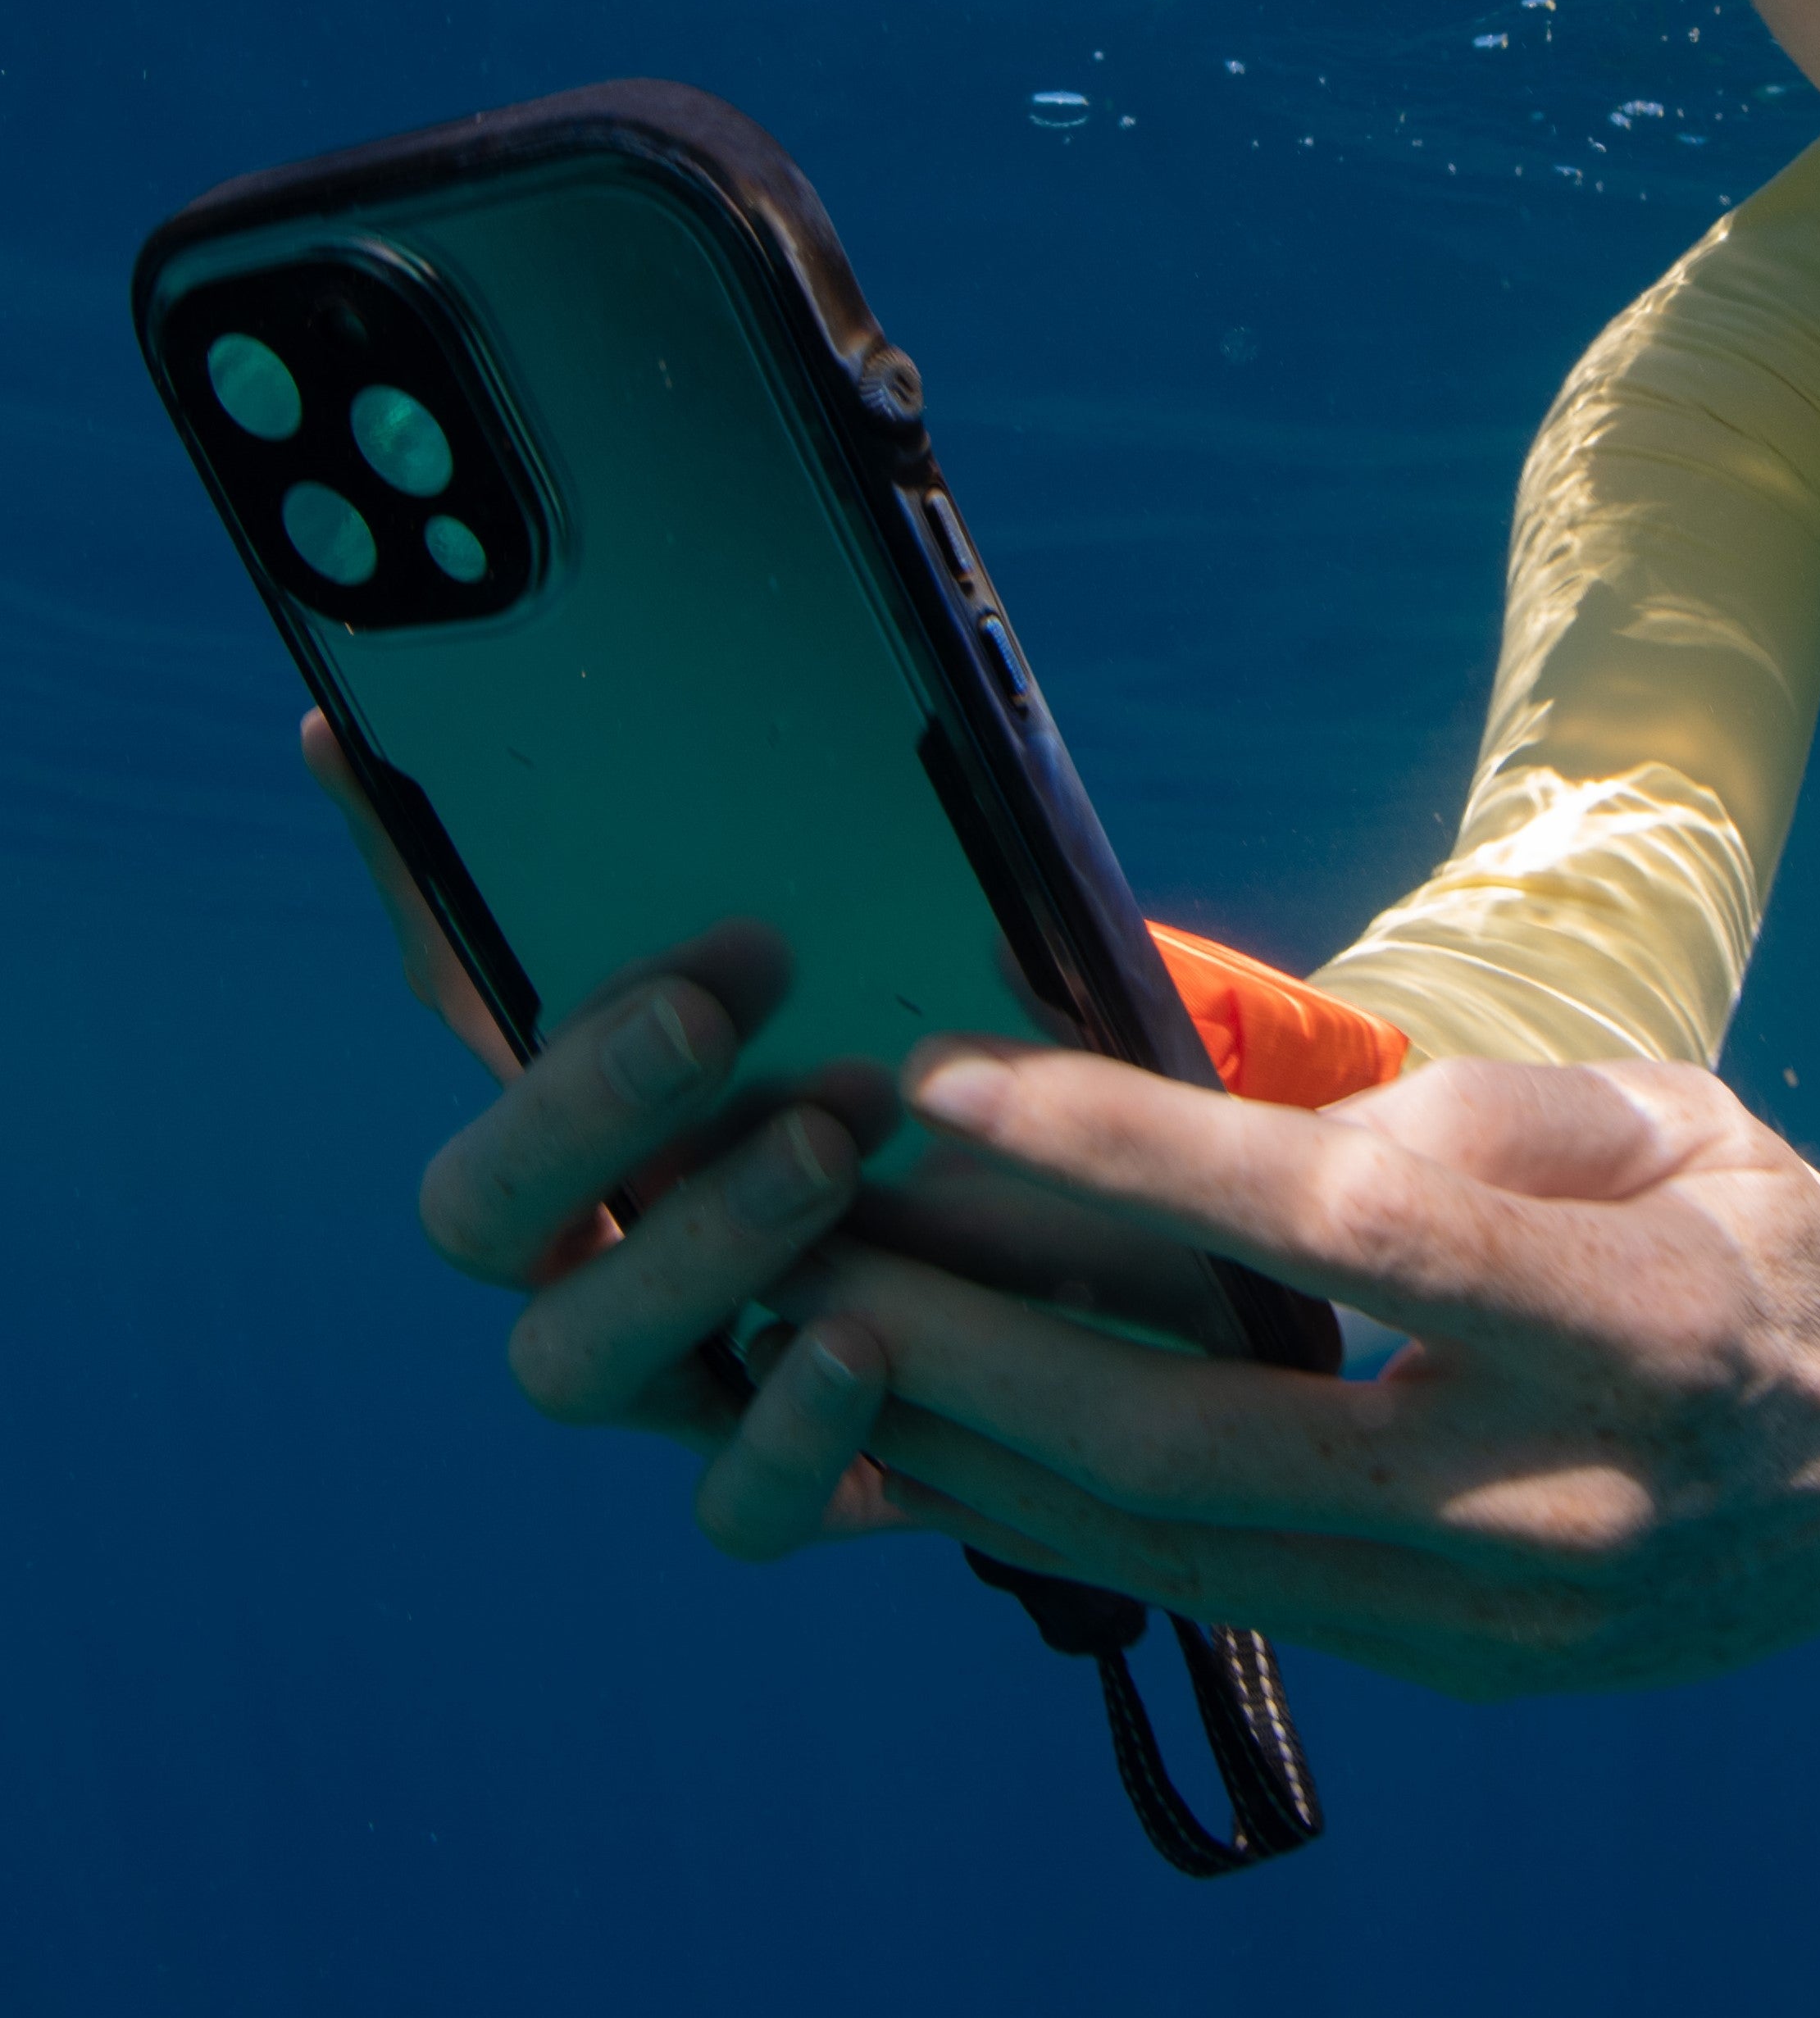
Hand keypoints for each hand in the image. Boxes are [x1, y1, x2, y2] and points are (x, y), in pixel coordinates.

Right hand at [303, 716, 916, 1559]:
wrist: (1067, 1222)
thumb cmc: (889, 1034)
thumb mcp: (811, 920)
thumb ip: (614, 838)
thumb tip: (340, 722)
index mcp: (568, 1103)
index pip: (467, 1051)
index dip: (551, 993)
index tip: (710, 934)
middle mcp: (587, 1248)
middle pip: (485, 1220)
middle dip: (586, 1109)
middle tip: (727, 1010)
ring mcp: (674, 1378)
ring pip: (582, 1362)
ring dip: (698, 1242)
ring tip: (836, 1134)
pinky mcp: (790, 1475)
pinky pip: (738, 1511)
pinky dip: (786, 1438)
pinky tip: (867, 1343)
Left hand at [750, 1045, 1819, 1696]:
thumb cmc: (1780, 1247)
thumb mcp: (1680, 1120)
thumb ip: (1480, 1120)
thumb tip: (1257, 1136)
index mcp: (1640, 1327)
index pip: (1347, 1231)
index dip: (1132, 1154)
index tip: (948, 1074)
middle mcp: (1561, 1506)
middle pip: (1212, 1441)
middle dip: (978, 1341)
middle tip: (800, 1239)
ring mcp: (1503, 1627)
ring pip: (1182, 1549)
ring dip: (976, 1445)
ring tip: (815, 1334)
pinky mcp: (1456, 1679)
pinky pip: (1219, 1595)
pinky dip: (1062, 1523)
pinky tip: (935, 1449)